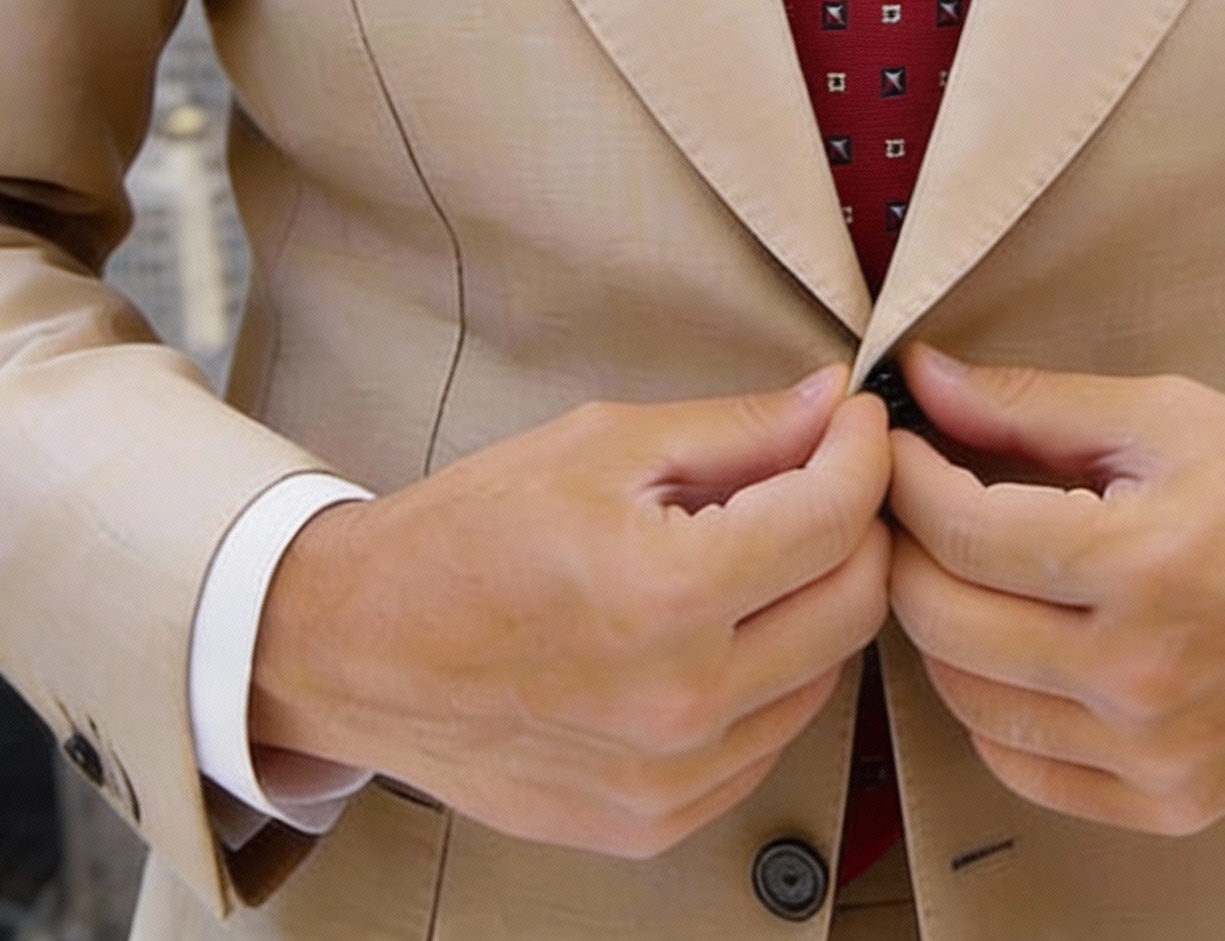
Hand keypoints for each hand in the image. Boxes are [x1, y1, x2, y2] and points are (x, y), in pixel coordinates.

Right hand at [250, 370, 891, 857]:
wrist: (360, 649)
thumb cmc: (468, 535)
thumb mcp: (603, 445)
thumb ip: (737, 429)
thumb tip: (832, 403)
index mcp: (666, 593)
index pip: (835, 518)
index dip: (863, 452)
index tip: (856, 423)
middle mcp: (681, 701)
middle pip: (856, 603)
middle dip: (858, 523)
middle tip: (823, 475)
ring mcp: (671, 778)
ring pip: (825, 674)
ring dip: (817, 600)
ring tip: (758, 549)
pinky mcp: (655, 822)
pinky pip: (769, 738)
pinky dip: (771, 674)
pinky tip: (720, 626)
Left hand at [886, 346, 1224, 835]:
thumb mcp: (1167, 416)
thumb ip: (1032, 405)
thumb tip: (924, 379)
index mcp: (1141, 564)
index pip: (961, 530)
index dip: (906, 477)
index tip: (895, 445)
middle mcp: (1141, 674)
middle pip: (944, 620)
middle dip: (905, 548)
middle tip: (909, 501)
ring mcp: (1154, 752)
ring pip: (968, 701)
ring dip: (938, 628)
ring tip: (955, 568)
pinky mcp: (1170, 801)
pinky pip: (1024, 770)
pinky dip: (989, 710)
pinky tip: (1004, 649)